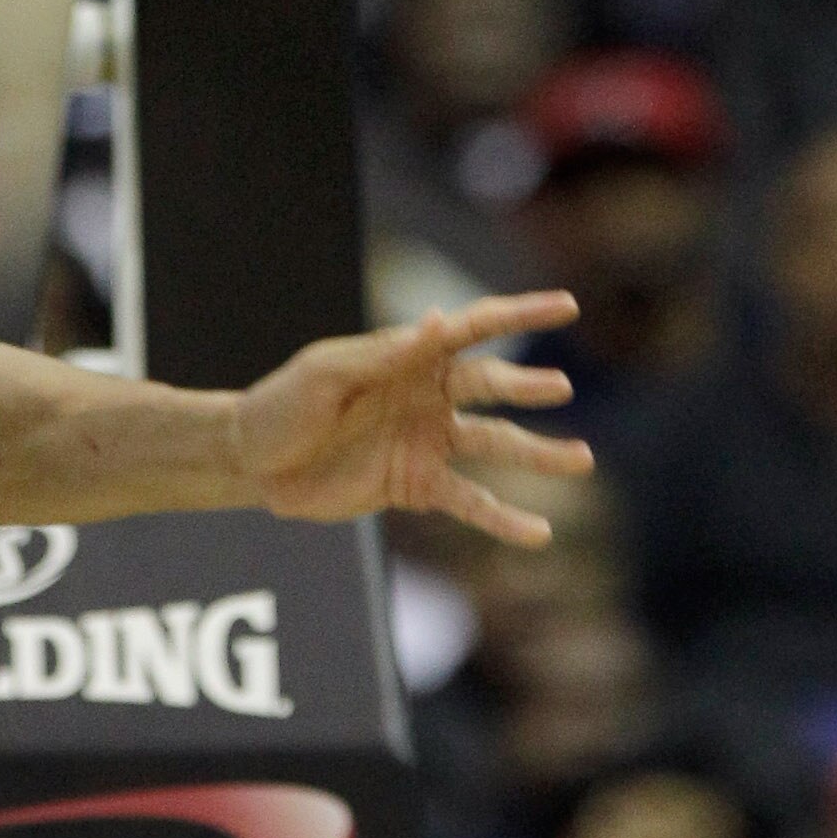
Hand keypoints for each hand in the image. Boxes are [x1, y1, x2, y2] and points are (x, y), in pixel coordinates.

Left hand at [234, 294, 591, 545]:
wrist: (254, 462)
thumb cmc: (284, 403)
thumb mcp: (327, 373)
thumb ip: (385, 354)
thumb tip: (439, 321)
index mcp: (409, 355)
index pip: (474, 328)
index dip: (520, 313)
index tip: (567, 304)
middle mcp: (428, 394)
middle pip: (492, 386)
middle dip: (528, 386)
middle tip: (561, 388)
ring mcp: (427, 441)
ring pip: (494, 444)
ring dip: (537, 452)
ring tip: (582, 459)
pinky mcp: (417, 486)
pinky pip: (470, 502)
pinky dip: (503, 518)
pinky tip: (538, 533)